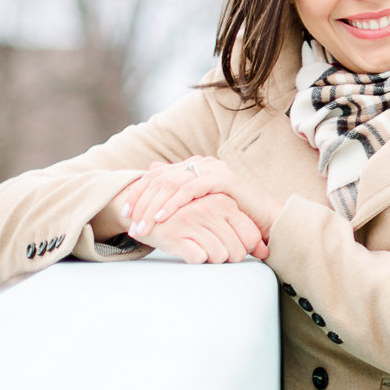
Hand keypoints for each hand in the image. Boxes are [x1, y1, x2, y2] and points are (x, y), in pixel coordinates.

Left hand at [120, 155, 278, 243]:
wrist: (264, 219)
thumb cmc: (230, 216)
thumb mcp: (198, 207)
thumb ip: (177, 192)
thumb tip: (151, 170)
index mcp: (192, 166)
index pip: (156, 176)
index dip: (138, 193)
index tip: (125, 215)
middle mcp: (200, 163)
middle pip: (160, 178)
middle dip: (141, 203)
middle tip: (131, 225)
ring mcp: (212, 168)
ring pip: (171, 184)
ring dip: (153, 207)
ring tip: (143, 226)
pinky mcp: (223, 179)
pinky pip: (191, 189)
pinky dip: (173, 204)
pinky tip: (162, 218)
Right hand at [134, 191, 265, 263]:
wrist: (146, 212)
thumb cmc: (190, 217)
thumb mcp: (217, 217)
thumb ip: (242, 232)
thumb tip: (265, 252)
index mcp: (224, 202)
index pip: (250, 237)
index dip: (244, 249)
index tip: (232, 247)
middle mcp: (209, 209)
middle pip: (236, 251)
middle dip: (228, 257)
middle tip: (215, 251)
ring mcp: (191, 221)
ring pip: (218, 256)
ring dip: (211, 258)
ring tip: (200, 247)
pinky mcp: (174, 235)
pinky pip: (198, 258)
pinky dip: (195, 258)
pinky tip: (187, 248)